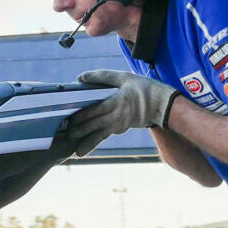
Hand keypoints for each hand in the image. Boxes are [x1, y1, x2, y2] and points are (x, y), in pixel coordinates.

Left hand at [60, 69, 178, 156]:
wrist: (163, 104)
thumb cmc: (144, 88)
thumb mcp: (124, 77)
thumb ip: (102, 76)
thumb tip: (81, 77)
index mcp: (116, 101)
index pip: (95, 109)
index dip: (82, 115)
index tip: (69, 118)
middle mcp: (116, 116)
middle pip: (94, 124)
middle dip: (79, 130)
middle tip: (65, 135)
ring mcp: (119, 124)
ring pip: (99, 134)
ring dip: (86, 142)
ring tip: (75, 151)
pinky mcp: (120, 128)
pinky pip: (104, 136)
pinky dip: (93, 143)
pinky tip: (84, 150)